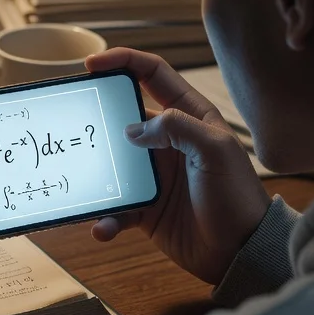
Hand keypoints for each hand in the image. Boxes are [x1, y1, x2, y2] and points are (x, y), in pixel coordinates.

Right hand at [85, 49, 270, 284]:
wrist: (241, 252)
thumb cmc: (236, 196)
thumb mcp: (215, 150)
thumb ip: (178, 127)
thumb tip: (132, 128)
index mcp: (190, 117)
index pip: (153, 76)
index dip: (123, 62)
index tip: (91, 65)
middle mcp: (168, 142)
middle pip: (123, 118)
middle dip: (97, 118)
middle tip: (72, 124)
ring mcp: (154, 175)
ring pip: (112, 164)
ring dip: (95, 173)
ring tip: (79, 180)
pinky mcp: (146, 208)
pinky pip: (116, 208)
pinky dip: (106, 218)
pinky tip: (103, 227)